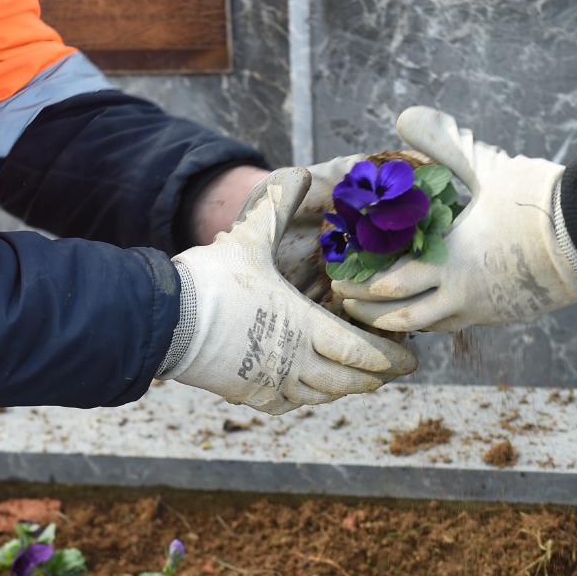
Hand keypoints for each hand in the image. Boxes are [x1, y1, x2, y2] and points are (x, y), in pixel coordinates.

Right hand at [163, 168, 417, 413]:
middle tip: (393, 370)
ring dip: (344, 388)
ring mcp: (270, 382)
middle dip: (376, 377)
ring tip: (360, 380)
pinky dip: (307, 398)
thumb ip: (279, 206)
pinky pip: (288, 404)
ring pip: (321, 395)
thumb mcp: (250, 238)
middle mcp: (293, 362)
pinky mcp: (248, 394)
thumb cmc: (212, 279)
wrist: (166, 320)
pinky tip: (311, 390)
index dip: (389, 358)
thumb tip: (298, 171)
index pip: (360, 352)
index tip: (410, 359)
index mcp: (303, 327)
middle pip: (348, 381)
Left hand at [331, 108, 576, 330]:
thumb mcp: (488, 166)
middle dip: (368, 311)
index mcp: (449, 261)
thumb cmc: (538, 199)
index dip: (358, 283)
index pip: (389, 283)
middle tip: (344, 304)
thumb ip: (443, 145)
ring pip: (428, 328)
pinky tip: (425, 313)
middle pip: (399, 317)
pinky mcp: (504, 316)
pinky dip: (433, 322)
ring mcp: (484, 311)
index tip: (336, 278)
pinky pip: (458, 325)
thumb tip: (405, 116)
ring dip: (398, 323)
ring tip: (377, 316)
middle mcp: (461, 294)